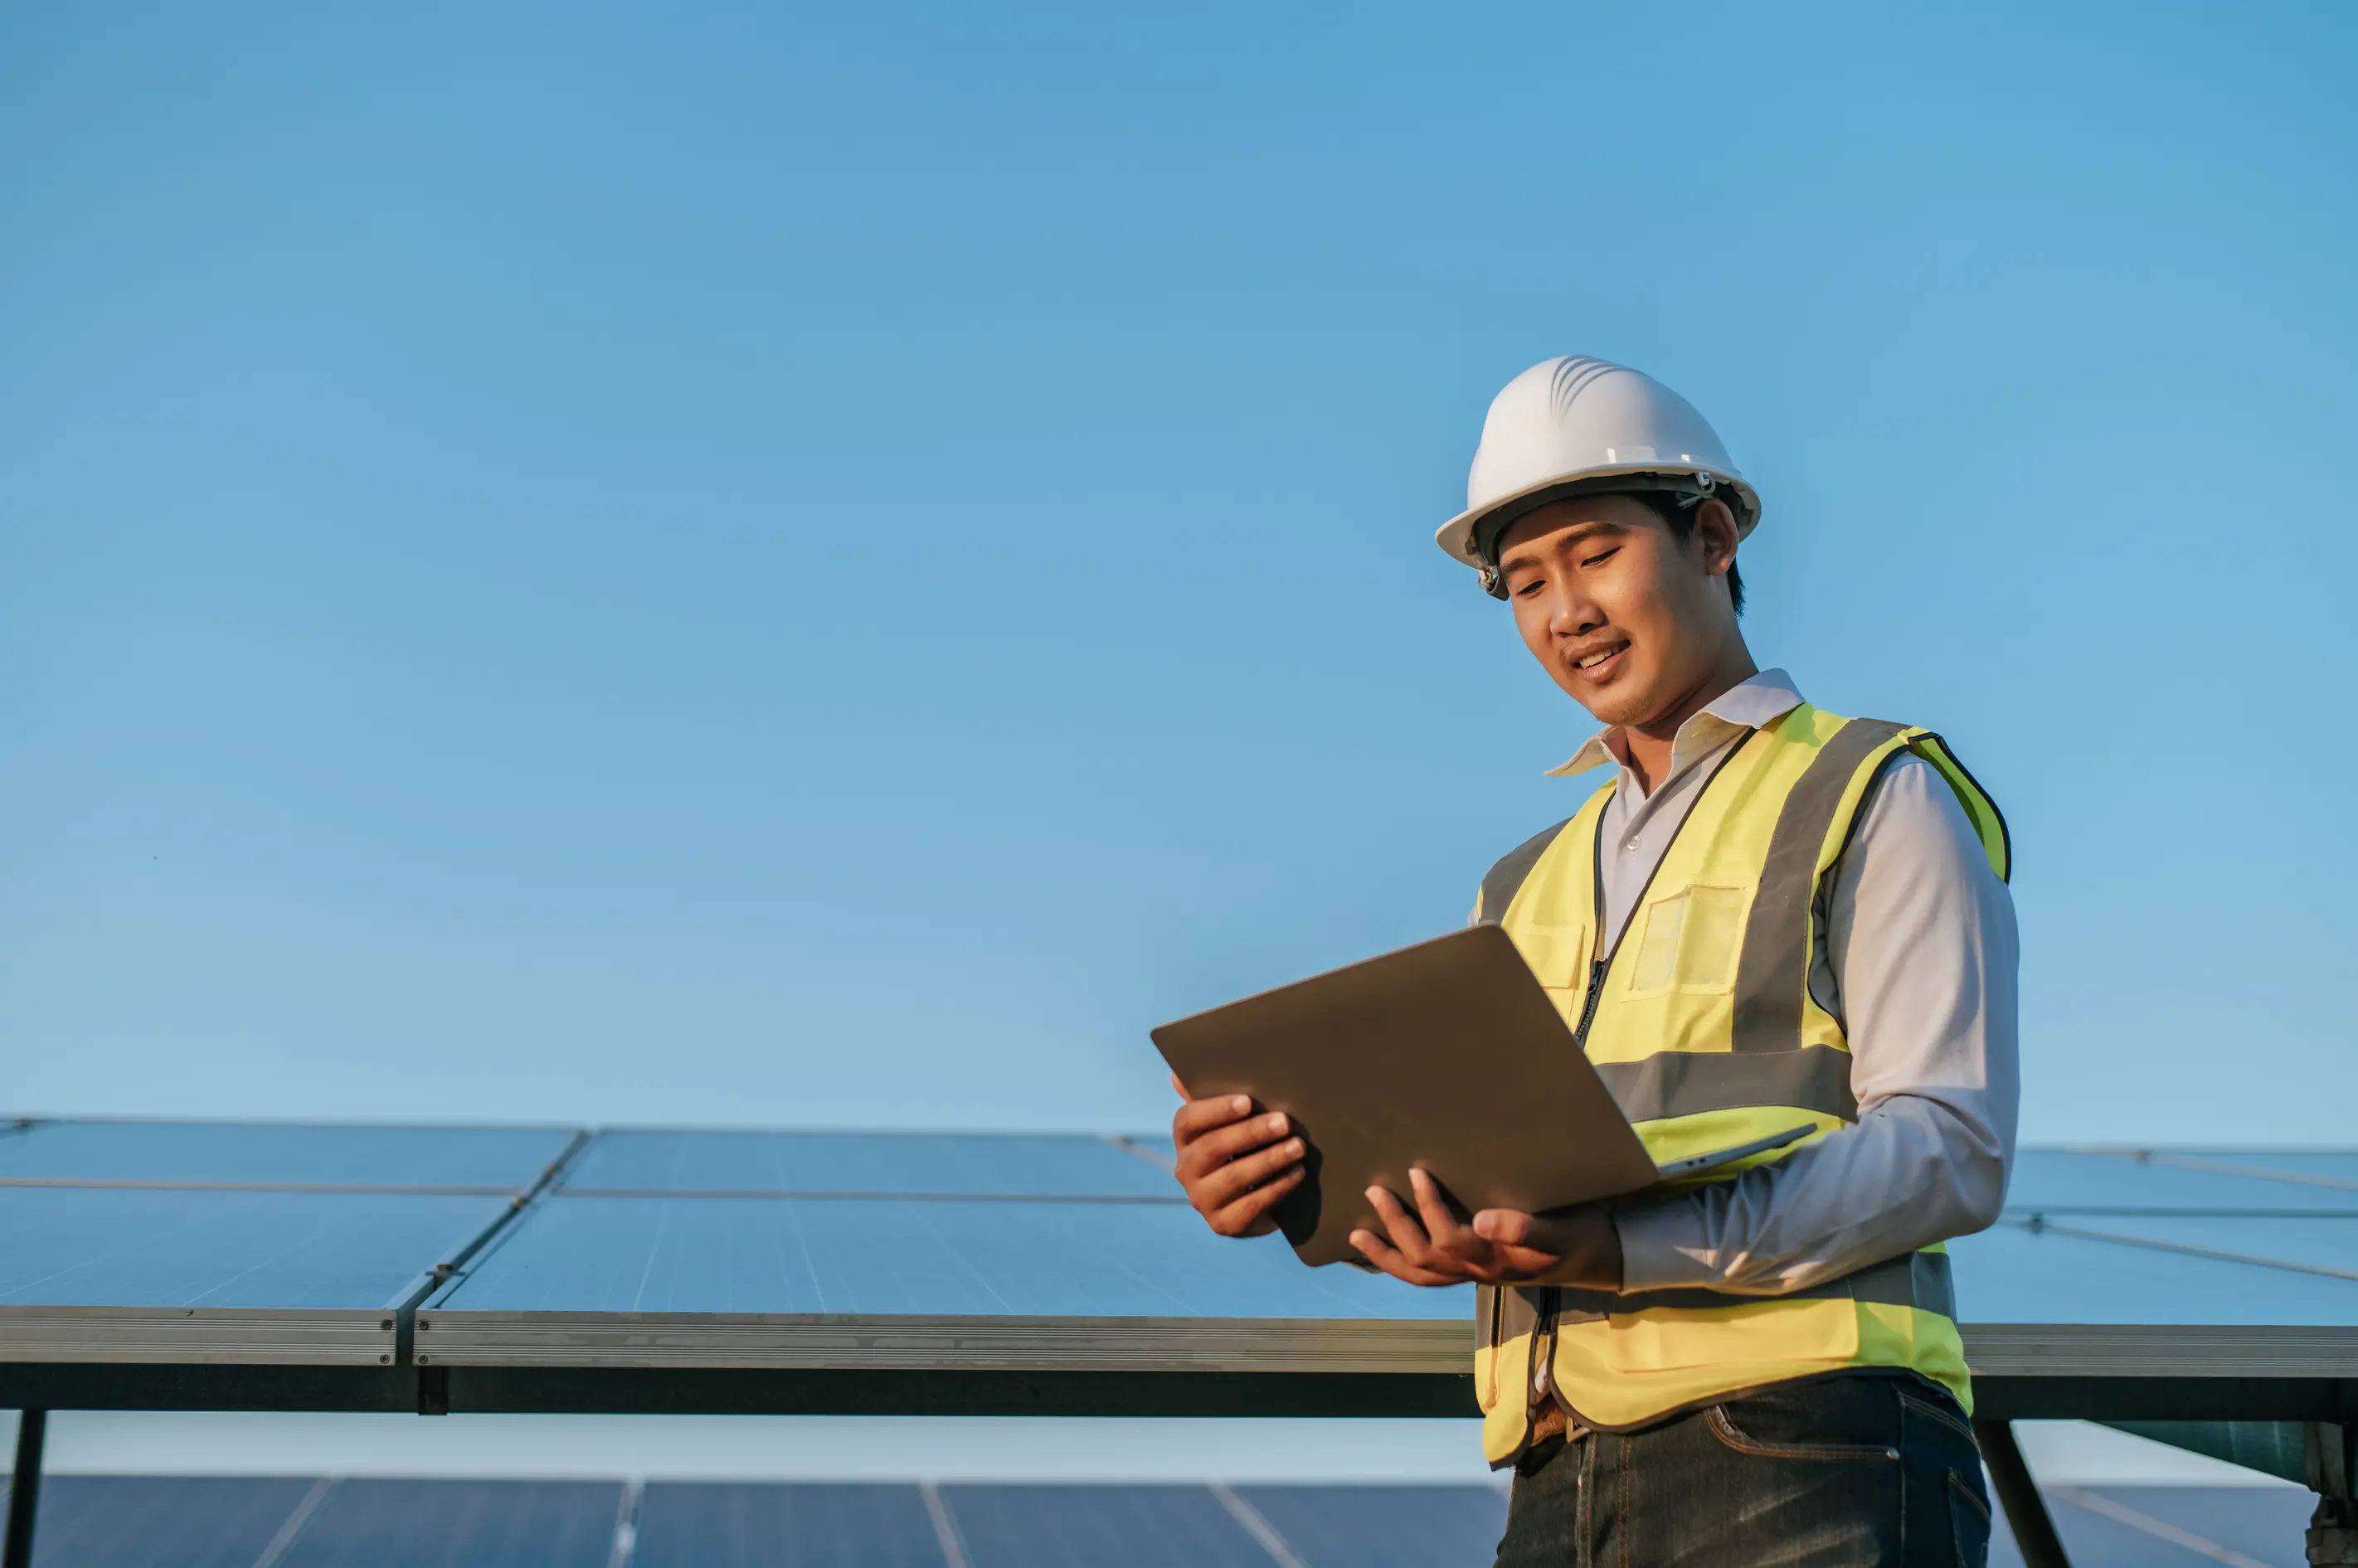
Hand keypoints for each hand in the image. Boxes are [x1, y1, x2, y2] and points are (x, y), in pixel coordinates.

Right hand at [1170, 1073, 1306, 1237]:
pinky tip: (1297, 1172)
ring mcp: (1202, 1199)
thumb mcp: (1232, 1120)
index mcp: (1184, 1139)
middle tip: (1284, 1122)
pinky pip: (1250, 1205)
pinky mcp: (1222, 1224)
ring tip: (1298, 1146)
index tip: (1248, 1101)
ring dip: (1269, 1159)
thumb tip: (1177, 1074)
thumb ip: (1210, 1095)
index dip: (1216, 1110)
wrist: (1256, 1196)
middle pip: (1212, 1147)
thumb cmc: (1245, 1146)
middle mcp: (1185, 1170)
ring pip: (1233, 1177)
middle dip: (1251, 1133)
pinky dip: (1276, 1187)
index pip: (1187, 1120)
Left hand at [1349, 1168, 1623, 1289]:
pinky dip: (1400, 1266)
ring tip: (1357, 1231)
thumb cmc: (1577, 1236)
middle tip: (1373, 1189)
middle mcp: (1477, 1271)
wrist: (1595, 1259)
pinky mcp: (1472, 1272)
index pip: (1451, 1239)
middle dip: (1396, 1225)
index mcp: (1495, 1259)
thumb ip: (1524, 1229)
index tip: (1416, 1172)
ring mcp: (1472, 1275)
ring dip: (1387, 1254)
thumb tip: (1480, 1221)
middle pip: (1425, 1257)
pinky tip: (1380, 1249)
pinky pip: (1429, 1277)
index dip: (1429, 1208)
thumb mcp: (1559, 1231)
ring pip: (1421, 1273)